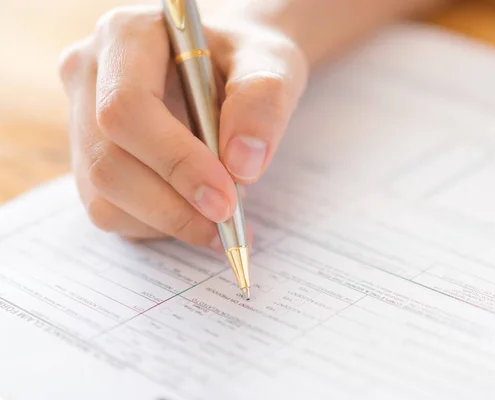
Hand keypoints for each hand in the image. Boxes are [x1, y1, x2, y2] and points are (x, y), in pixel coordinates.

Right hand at [58, 5, 307, 247]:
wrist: (228, 66)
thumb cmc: (245, 58)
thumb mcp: (272, 62)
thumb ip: (263, 101)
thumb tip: (241, 165)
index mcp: (126, 37)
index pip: (126, 108)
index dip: (176, 162)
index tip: (226, 198)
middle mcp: (90, 77)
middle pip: (107, 162)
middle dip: (172, 207)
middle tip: (228, 222)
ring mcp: (82, 122)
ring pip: (104, 198)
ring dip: (168, 221)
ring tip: (221, 216)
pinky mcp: (91, 160)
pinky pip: (111, 212)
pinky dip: (159, 226)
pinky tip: (196, 211)